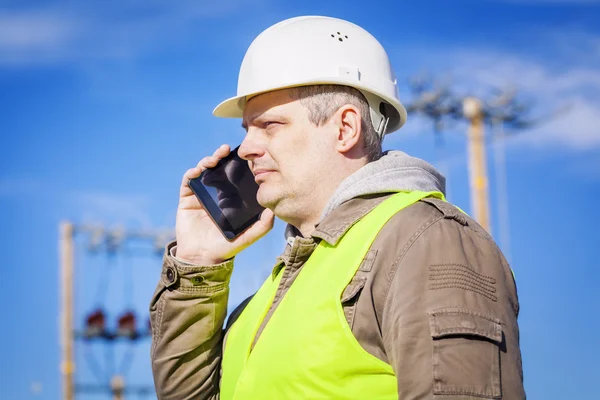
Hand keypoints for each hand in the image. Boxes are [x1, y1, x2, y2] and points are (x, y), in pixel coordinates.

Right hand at [175, 144, 274, 264]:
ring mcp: (201, 194)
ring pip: (203, 171)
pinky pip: (188, 181)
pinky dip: (192, 173)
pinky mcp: (187, 198)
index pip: (235, 176)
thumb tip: (274, 210)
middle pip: (219, 169)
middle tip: (227, 149)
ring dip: (207, 161)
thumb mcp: (248, 237)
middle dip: (222, 157)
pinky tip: (198, 170)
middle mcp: (216, 193)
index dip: (238, 165)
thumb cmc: (226, 247)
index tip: (246, 156)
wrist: (202, 257)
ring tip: (214, 158)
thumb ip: (262, 226)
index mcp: (230, 198)